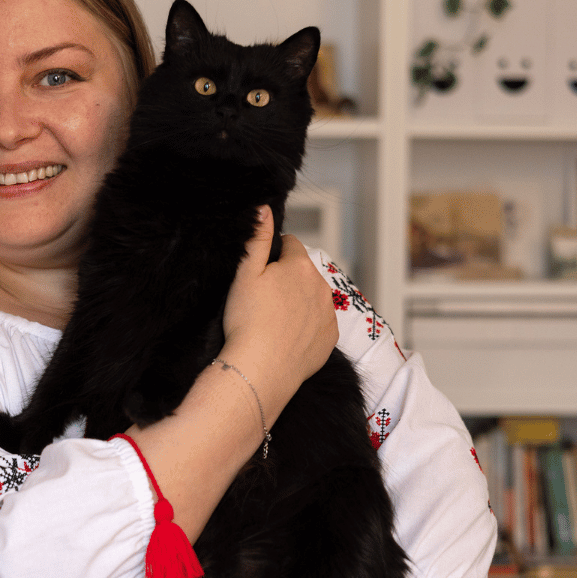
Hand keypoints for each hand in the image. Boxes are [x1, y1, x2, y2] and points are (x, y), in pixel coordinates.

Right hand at [220, 207, 338, 421]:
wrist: (261, 369)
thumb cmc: (248, 321)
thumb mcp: (245, 274)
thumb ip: (257, 238)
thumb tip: (265, 208)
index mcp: (300, 266)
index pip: (291, 245)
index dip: (274, 255)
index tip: (261, 272)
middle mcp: (321, 286)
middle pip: (304, 272)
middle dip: (288, 279)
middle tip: (264, 299)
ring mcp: (329, 314)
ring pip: (314, 297)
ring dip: (299, 302)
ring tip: (275, 320)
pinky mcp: (331, 339)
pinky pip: (320, 324)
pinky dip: (307, 326)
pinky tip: (287, 336)